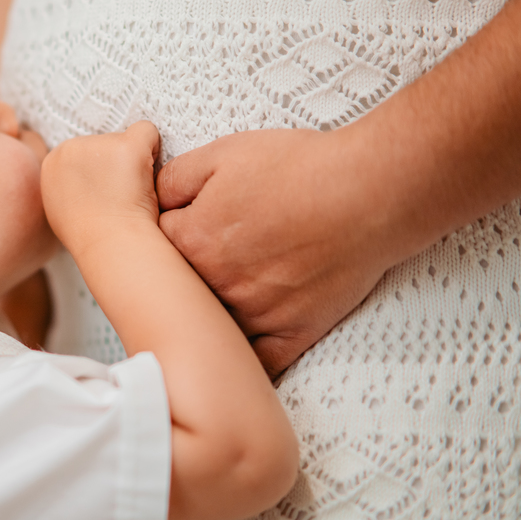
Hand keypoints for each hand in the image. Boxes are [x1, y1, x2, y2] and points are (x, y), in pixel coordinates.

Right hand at [41, 121, 161, 251]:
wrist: (111, 245)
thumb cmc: (92, 237)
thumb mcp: (62, 209)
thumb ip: (68, 185)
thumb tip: (81, 178)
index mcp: (52, 163)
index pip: (82, 154)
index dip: (98, 173)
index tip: (104, 195)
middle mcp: (69, 148)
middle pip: (103, 143)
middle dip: (115, 165)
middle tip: (119, 197)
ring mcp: (97, 144)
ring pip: (124, 140)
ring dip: (132, 163)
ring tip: (129, 195)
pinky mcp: (125, 145)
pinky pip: (147, 132)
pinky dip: (153, 149)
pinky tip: (148, 178)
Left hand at [156, 129, 393, 375]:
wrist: (369, 191)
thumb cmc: (299, 168)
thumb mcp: (221, 155)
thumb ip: (173, 180)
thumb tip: (151, 201)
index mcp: (193, 241)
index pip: (152, 250)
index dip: (162, 237)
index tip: (176, 233)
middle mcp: (217, 284)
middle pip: (178, 294)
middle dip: (179, 282)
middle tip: (196, 267)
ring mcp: (254, 314)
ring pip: (212, 331)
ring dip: (207, 321)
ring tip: (213, 308)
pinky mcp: (292, 333)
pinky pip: (257, 364)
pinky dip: (245, 361)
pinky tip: (237, 355)